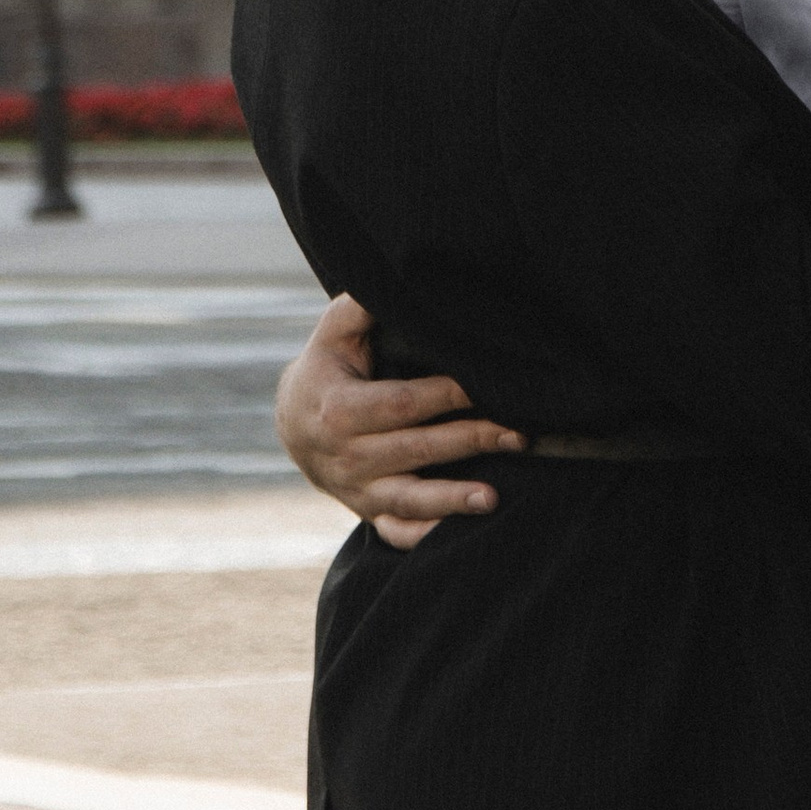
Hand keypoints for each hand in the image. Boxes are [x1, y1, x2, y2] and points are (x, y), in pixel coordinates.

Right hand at [274, 292, 524, 553]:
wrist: (293, 422)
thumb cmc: (327, 366)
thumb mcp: (334, 332)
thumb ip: (362, 306)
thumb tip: (395, 274)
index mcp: (339, 410)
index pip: (401, 404)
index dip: (445, 395)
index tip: (485, 385)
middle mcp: (346, 456)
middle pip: (415, 449)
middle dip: (469, 440)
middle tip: (517, 434)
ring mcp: (356, 490)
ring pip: (408, 499)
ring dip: (452, 500)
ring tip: (493, 497)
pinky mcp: (365, 512)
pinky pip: (397, 532)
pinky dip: (425, 535)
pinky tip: (460, 533)